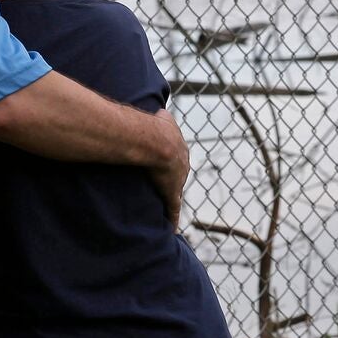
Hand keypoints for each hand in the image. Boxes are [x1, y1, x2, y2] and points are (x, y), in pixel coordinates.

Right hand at [148, 107, 188, 230]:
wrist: (156, 141)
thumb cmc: (154, 126)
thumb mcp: (162, 117)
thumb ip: (161, 115)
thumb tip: (160, 108)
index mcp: (179, 148)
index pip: (176, 157)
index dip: (168, 163)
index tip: (163, 168)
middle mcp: (183, 164)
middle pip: (178, 176)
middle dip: (171, 182)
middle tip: (163, 188)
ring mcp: (178, 180)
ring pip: (175, 194)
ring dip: (171, 201)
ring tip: (165, 211)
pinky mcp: (172, 194)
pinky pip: (173, 210)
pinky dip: (172, 220)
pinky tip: (172, 230)